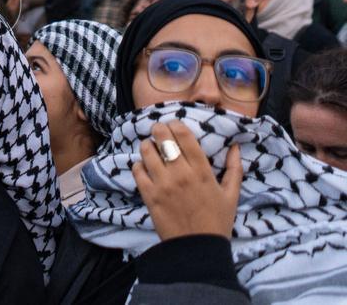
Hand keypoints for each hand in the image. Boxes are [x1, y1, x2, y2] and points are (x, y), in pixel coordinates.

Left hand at [133, 121, 241, 240]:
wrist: (197, 249)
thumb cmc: (217, 221)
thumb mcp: (231, 195)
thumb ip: (234, 169)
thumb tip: (236, 147)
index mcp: (202, 171)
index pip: (184, 135)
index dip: (175, 124)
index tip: (173, 124)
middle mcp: (181, 174)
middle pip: (162, 138)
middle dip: (158, 129)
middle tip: (159, 131)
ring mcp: (163, 184)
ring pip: (147, 151)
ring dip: (147, 145)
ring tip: (151, 148)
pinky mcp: (149, 195)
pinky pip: (137, 170)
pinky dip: (138, 165)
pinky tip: (144, 167)